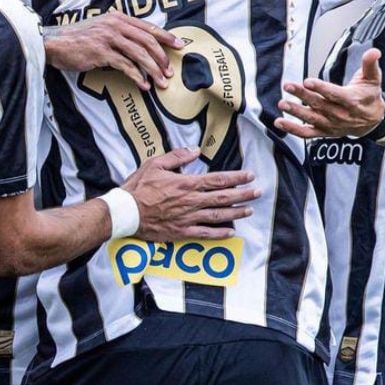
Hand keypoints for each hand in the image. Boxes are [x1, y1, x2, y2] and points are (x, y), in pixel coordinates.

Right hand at [44, 12, 183, 89]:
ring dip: (153, 70)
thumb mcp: (100, 28)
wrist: (54, 43)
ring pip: (140, 54)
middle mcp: (115, 25)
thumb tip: (139, 44)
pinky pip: (126, 66)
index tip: (179, 45)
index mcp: (118, 18)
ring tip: (161, 82)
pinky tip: (143, 85)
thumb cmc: (77, 38)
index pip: (148, 27)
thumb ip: (118, 31)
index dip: (166, 36)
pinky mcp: (101, 52)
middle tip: (170, 71)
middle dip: (162, 57)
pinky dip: (137, 76)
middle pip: (147, 41)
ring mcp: (108, 38)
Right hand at [122, 147, 259, 239]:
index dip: (236, 178)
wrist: (126, 212)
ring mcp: (187, 218)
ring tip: (249, 210)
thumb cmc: (138, 187)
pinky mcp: (181, 232)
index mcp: (186, 183)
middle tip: (258, 192)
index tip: (250, 176)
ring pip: (218, 216)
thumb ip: (177, 157)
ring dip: (236, 213)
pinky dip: (220, 233)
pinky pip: (205, 233)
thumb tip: (195, 150)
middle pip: (223, 198)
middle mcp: (190, 201)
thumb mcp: (155, 164)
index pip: (218, 180)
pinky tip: (231, 232)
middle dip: (243, 194)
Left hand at [274, 48, 384, 138]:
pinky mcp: (325, 132)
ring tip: (282, 103)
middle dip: (302, 95)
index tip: (307, 81)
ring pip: (311, 119)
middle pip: (319, 104)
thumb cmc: (370, 97)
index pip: (335, 95)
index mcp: (352, 101)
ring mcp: (332, 125)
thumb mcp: (373, 79)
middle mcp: (341, 115)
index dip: (321, 88)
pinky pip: (307, 133)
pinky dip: (293, 129)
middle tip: (288, 86)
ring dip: (295, 112)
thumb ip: (370, 64)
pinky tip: (280, 122)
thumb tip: (373, 52)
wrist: (374, 120)